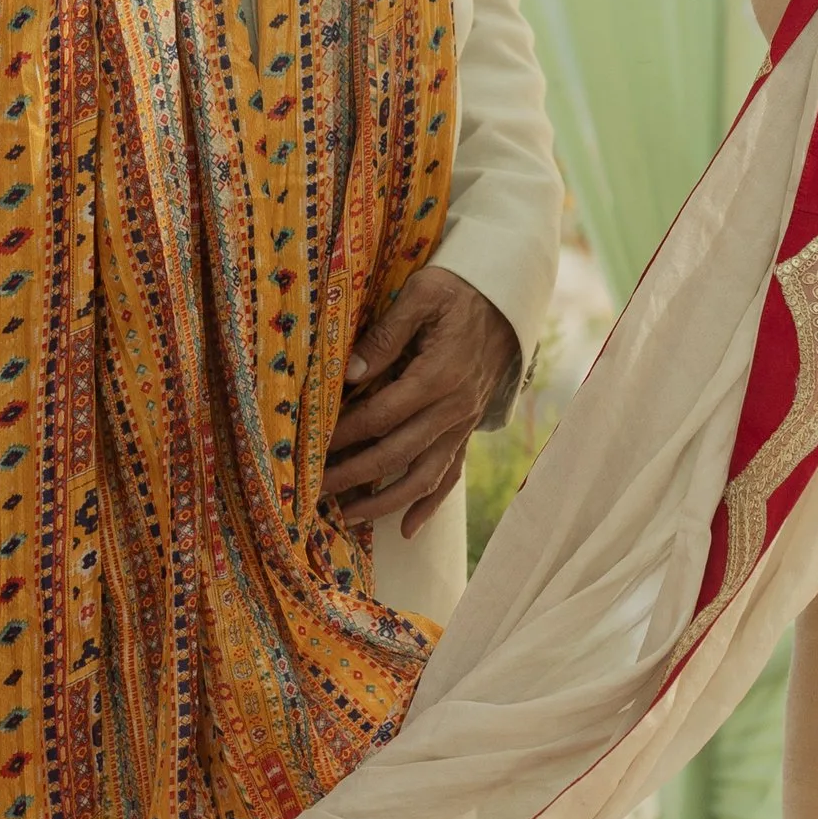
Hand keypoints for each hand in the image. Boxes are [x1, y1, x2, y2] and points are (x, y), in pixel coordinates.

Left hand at [322, 270, 518, 539]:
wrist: (507, 299)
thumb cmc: (458, 290)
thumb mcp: (422, 295)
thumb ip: (385, 335)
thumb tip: (350, 375)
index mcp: (438, 376)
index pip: (381, 416)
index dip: (344, 435)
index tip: (310, 447)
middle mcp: (453, 409)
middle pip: (396, 454)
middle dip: (352, 476)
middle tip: (313, 491)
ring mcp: (462, 424)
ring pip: (423, 476)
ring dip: (384, 502)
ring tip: (347, 517)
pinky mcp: (466, 430)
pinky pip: (450, 475)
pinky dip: (429, 505)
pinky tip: (406, 527)